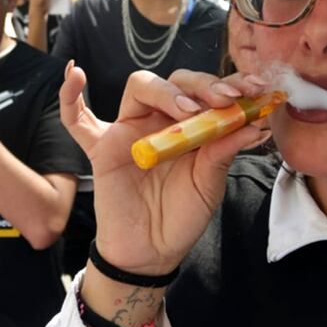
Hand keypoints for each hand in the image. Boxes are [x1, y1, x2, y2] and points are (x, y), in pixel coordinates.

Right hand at [60, 63, 270, 275]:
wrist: (151, 253)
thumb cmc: (181, 217)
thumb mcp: (209, 184)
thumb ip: (225, 151)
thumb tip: (256, 124)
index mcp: (189, 125)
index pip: (206, 91)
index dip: (228, 83)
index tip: (254, 88)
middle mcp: (159, 120)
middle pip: (175, 81)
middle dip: (202, 85)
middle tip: (225, 100)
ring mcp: (129, 130)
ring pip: (140, 87)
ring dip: (165, 90)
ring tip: (186, 109)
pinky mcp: (101, 148)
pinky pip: (77, 120)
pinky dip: (70, 96)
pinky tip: (73, 73)